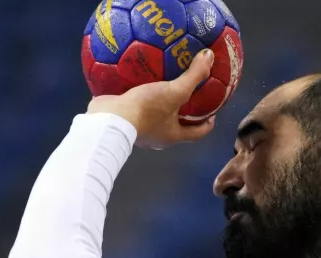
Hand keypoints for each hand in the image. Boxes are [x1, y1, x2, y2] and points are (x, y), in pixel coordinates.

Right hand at [87, 49, 215, 148]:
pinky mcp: (122, 118)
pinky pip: (134, 105)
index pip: (197, 133)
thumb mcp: (175, 91)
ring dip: (159, 100)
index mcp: (173, 136)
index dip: (207, 123)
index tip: (212, 112)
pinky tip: (138, 78)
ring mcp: (139, 129)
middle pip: (176, 123)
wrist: (108, 119)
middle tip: (189, 92)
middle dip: (183, 110)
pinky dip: (137, 94)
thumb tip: (210, 57)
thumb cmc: (146, 110)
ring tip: (163, 81)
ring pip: (154, 114)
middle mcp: (157, 136)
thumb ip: (193, 76)